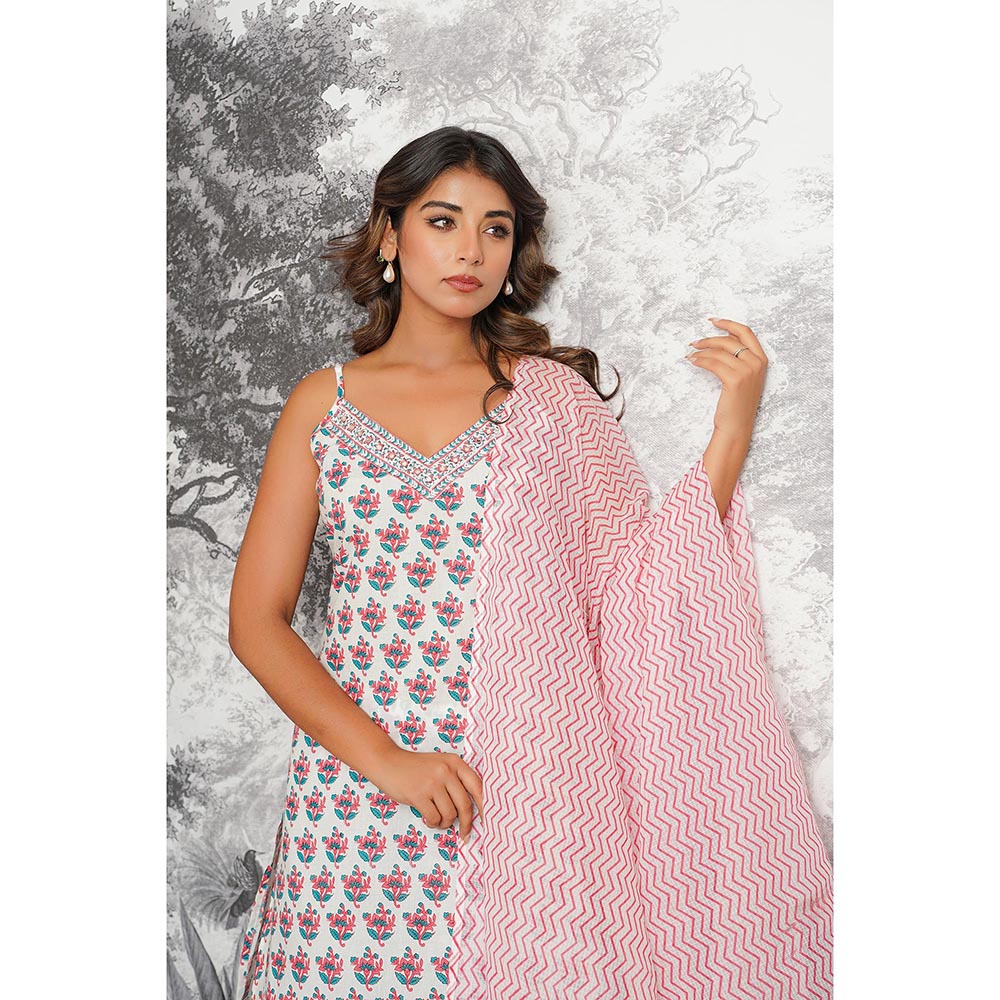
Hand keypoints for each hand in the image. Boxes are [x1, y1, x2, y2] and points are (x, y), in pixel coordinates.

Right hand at [367, 744, 483, 843]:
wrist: (388, 763)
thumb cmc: (417, 769)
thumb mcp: (440, 766)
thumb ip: (457, 781)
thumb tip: (475, 809)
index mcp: (455, 762)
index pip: (478, 786)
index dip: (484, 805)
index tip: (488, 820)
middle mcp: (446, 770)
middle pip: (465, 805)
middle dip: (466, 823)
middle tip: (465, 834)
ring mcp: (432, 782)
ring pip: (450, 814)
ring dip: (445, 823)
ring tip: (437, 818)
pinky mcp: (418, 794)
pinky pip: (434, 818)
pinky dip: (433, 823)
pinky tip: (428, 817)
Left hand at [687, 317, 767, 440]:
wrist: (737, 425)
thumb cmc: (737, 403)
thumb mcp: (744, 377)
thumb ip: (739, 359)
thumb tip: (719, 342)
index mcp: (762, 359)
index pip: (746, 332)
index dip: (729, 323)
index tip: (713, 321)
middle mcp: (757, 362)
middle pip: (730, 340)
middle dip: (710, 338)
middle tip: (695, 342)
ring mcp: (747, 370)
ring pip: (719, 352)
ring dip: (701, 351)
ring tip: (690, 354)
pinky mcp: (735, 379)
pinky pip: (713, 363)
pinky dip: (700, 361)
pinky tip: (693, 362)